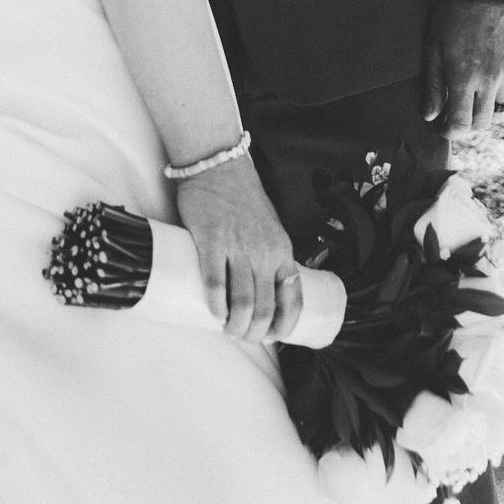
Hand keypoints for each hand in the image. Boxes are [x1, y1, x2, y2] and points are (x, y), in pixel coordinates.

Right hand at [174, 155, 300, 343]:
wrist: (220, 166)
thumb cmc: (243, 199)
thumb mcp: (269, 228)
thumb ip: (268, 256)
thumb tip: (262, 291)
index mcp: (282, 250)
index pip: (293, 298)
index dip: (284, 325)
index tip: (273, 336)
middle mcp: (264, 252)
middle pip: (264, 308)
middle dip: (254, 332)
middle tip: (243, 335)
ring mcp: (237, 248)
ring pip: (242, 302)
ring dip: (235, 325)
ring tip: (228, 328)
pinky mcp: (211, 242)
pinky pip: (215, 284)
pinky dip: (215, 306)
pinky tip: (213, 312)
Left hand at [422, 0, 503, 133]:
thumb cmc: (450, 19)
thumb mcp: (433, 50)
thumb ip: (433, 87)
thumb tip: (430, 116)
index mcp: (464, 77)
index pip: (461, 124)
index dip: (449, 131)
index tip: (441, 126)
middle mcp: (489, 80)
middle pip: (481, 124)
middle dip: (466, 126)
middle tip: (453, 116)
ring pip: (498, 111)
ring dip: (483, 112)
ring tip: (469, 100)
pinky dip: (498, 99)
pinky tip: (485, 88)